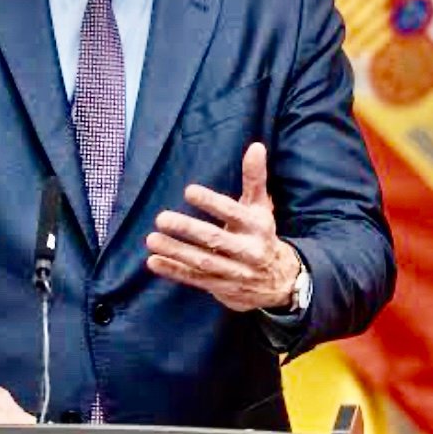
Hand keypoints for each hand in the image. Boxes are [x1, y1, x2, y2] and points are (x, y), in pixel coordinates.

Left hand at [145, 142, 300, 312]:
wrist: (280, 282)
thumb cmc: (262, 234)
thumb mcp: (261, 207)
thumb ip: (254, 178)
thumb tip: (256, 146)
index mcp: (257, 227)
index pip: (233, 212)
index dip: (212, 203)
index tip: (189, 191)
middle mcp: (248, 251)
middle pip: (215, 239)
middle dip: (188, 230)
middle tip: (161, 218)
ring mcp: (235, 272)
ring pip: (203, 262)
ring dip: (176, 251)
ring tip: (152, 239)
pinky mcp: (222, 287)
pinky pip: (196, 280)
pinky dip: (174, 272)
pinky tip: (154, 261)